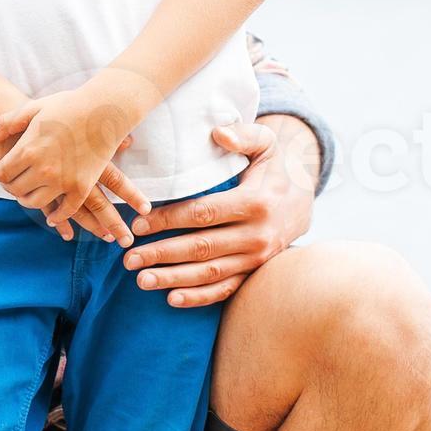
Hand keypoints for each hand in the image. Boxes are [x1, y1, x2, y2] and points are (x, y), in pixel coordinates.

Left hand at [0, 88, 151, 237]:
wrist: (105, 111)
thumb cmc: (67, 105)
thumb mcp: (32, 108)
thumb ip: (4, 124)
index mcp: (28, 150)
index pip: (0, 174)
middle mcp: (43, 170)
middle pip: (15, 190)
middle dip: (9, 185)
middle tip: (11, 179)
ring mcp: (63, 181)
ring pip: (35, 203)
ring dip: (27, 200)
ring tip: (27, 192)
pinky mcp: (82, 187)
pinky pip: (66, 211)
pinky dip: (57, 216)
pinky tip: (52, 216)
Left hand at [120, 118, 312, 306]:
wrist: (302, 203)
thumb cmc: (273, 169)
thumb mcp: (266, 144)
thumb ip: (243, 134)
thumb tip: (218, 132)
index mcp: (256, 202)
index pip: (203, 214)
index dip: (169, 220)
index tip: (138, 224)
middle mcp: (257, 235)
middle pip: (202, 248)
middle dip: (162, 254)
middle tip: (129, 259)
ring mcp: (256, 259)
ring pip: (210, 273)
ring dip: (174, 279)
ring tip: (142, 280)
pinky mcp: (253, 273)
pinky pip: (226, 290)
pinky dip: (199, 297)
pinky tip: (172, 299)